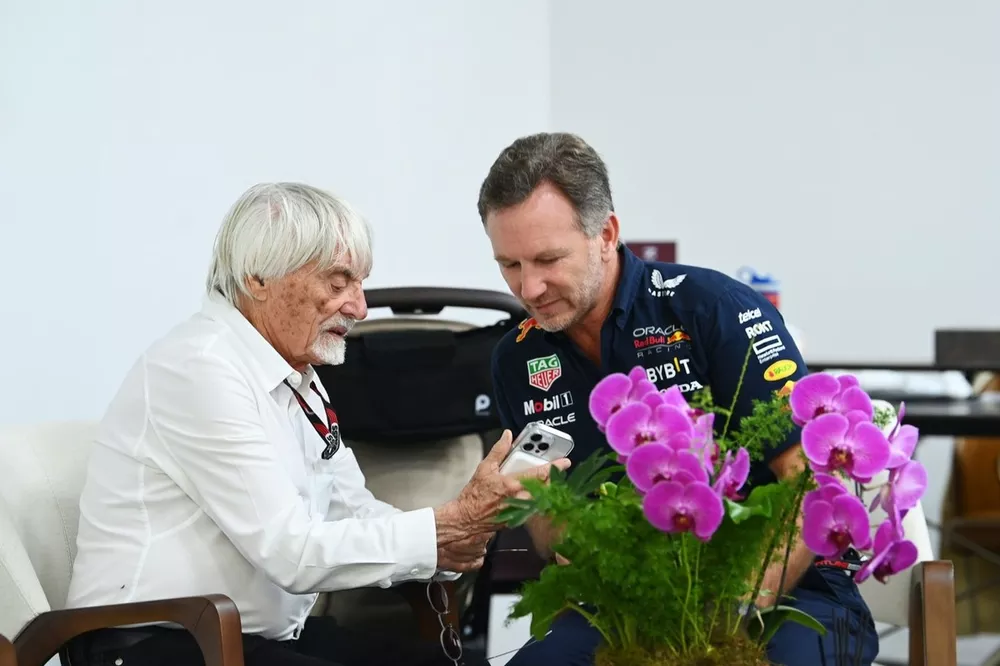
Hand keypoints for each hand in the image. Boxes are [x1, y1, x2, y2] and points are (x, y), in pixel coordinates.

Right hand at [433, 429, 569, 565]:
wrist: (467, 519)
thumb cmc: (475, 496)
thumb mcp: (485, 468)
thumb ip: (499, 451)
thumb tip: (507, 436)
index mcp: (513, 484)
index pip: (540, 473)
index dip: (555, 466)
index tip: (565, 461)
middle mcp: (520, 498)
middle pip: (546, 486)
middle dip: (552, 477)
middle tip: (555, 469)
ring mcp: (522, 510)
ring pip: (542, 496)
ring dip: (547, 487)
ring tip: (546, 479)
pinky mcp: (520, 518)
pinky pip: (535, 506)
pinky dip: (538, 498)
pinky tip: (534, 492)